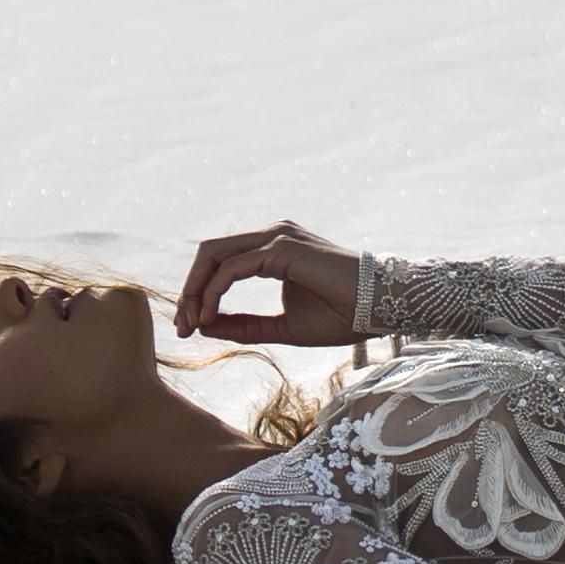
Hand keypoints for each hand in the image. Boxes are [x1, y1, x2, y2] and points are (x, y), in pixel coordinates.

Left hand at [174, 220, 361, 348]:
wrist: (382, 307)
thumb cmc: (342, 315)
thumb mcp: (283, 327)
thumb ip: (244, 325)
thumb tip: (203, 326)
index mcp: (271, 249)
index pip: (218, 263)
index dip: (197, 294)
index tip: (189, 329)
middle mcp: (271, 234)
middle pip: (208, 253)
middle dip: (189, 291)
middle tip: (182, 328)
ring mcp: (276, 236)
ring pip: (213, 254)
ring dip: (196, 292)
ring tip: (193, 325)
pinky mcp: (282, 248)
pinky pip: (232, 267)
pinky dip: (214, 292)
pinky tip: (210, 318)